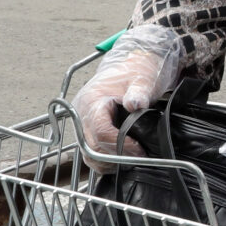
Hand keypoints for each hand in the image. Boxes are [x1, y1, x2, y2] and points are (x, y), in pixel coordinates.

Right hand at [72, 25, 182, 160]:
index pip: (100, 131)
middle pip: (92, 146)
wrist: (132, 64)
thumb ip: (139, 92)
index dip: (121, 144)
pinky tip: (122, 158)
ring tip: (130, 159)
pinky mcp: (88, 129)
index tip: (139, 150)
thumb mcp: (142, 79)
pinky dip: (105, 159)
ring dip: (108, 161)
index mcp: (92, 100)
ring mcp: (84, 122)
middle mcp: (82, 113)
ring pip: (88, 154)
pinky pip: (91, 152)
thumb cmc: (137, 71)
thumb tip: (135, 104)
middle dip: (115, 156)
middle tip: (138, 157)